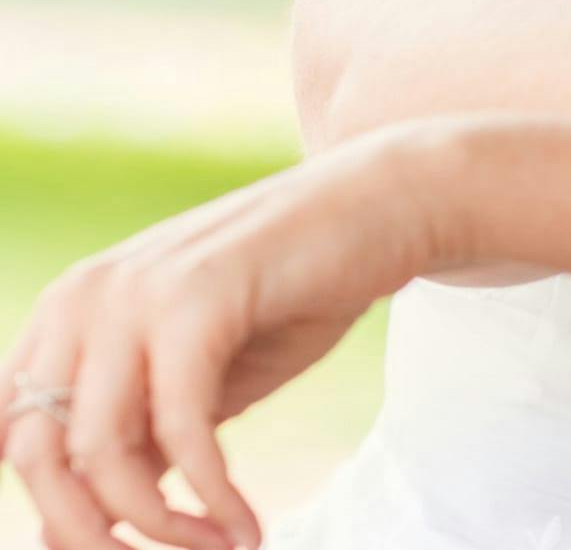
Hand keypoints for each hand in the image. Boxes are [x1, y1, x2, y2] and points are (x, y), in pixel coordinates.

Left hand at [0, 123, 444, 549]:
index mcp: (72, 306)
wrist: (385, 204)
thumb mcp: (200, 379)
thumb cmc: (297, 291)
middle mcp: (86, 293)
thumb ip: (136, 438)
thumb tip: (63, 532)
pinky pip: (183, 432)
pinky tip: (247, 526)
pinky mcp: (198, 297)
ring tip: (218, 549)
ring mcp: (138, 290)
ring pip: (101, 455)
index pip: (10, 433)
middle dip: (92, 535)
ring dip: (161, 528)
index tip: (117, 548)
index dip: (52, 508)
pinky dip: (213, 497)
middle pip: (38, 455)